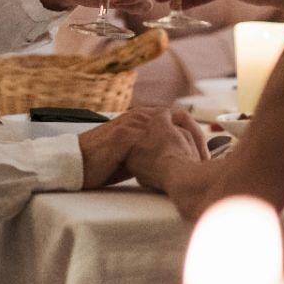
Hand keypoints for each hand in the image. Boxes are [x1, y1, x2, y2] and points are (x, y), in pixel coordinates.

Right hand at [77, 108, 206, 188]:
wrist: (75, 163)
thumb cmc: (102, 162)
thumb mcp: (133, 153)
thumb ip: (151, 149)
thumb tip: (175, 161)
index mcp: (143, 116)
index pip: (180, 117)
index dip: (196, 134)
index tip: (206, 154)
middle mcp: (140, 115)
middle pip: (181, 118)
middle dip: (197, 139)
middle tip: (208, 160)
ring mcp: (132, 123)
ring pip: (171, 129)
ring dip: (187, 146)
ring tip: (198, 165)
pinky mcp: (124, 136)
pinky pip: (153, 143)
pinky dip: (169, 155)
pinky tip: (178, 168)